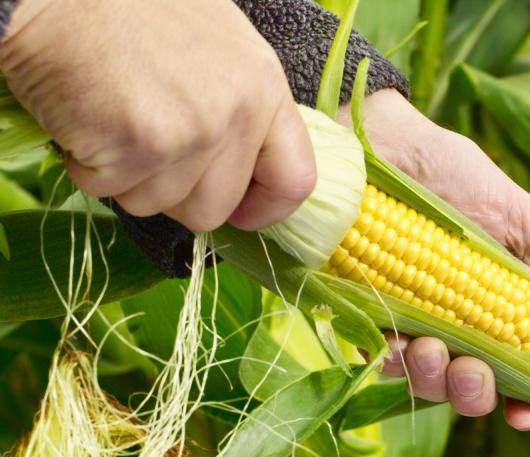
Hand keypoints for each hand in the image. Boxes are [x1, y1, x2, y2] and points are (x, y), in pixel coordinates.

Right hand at [0, 0, 315, 231]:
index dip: (266, 209)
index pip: (295, 180)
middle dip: (174, 195)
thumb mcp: (218, 47)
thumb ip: (241, 109)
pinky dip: (86, 165)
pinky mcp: (138, 146)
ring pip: (158, 205)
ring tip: (112, 116)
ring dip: (125, 176)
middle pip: (214, 209)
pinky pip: (109, 189)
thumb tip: (245, 172)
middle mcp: (237, 114)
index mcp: (265, 88)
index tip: (241, 214)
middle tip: (144, 147)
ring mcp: (190, 133)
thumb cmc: (130, 9)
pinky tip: (84, 115)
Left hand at [341, 90, 529, 430]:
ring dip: (435, 379)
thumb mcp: (522, 221)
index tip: (529, 415)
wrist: (382, 143)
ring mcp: (416, 326)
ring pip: (429, 385)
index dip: (529, 404)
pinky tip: (397, 339)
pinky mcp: (371, 317)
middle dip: (476, 395)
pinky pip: (384, 363)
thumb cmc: (456, 176)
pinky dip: (393, 360)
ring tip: (430, 346)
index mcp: (505, 311)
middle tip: (474, 372)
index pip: (524, 375)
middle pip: (475, 391)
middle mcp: (462, 327)